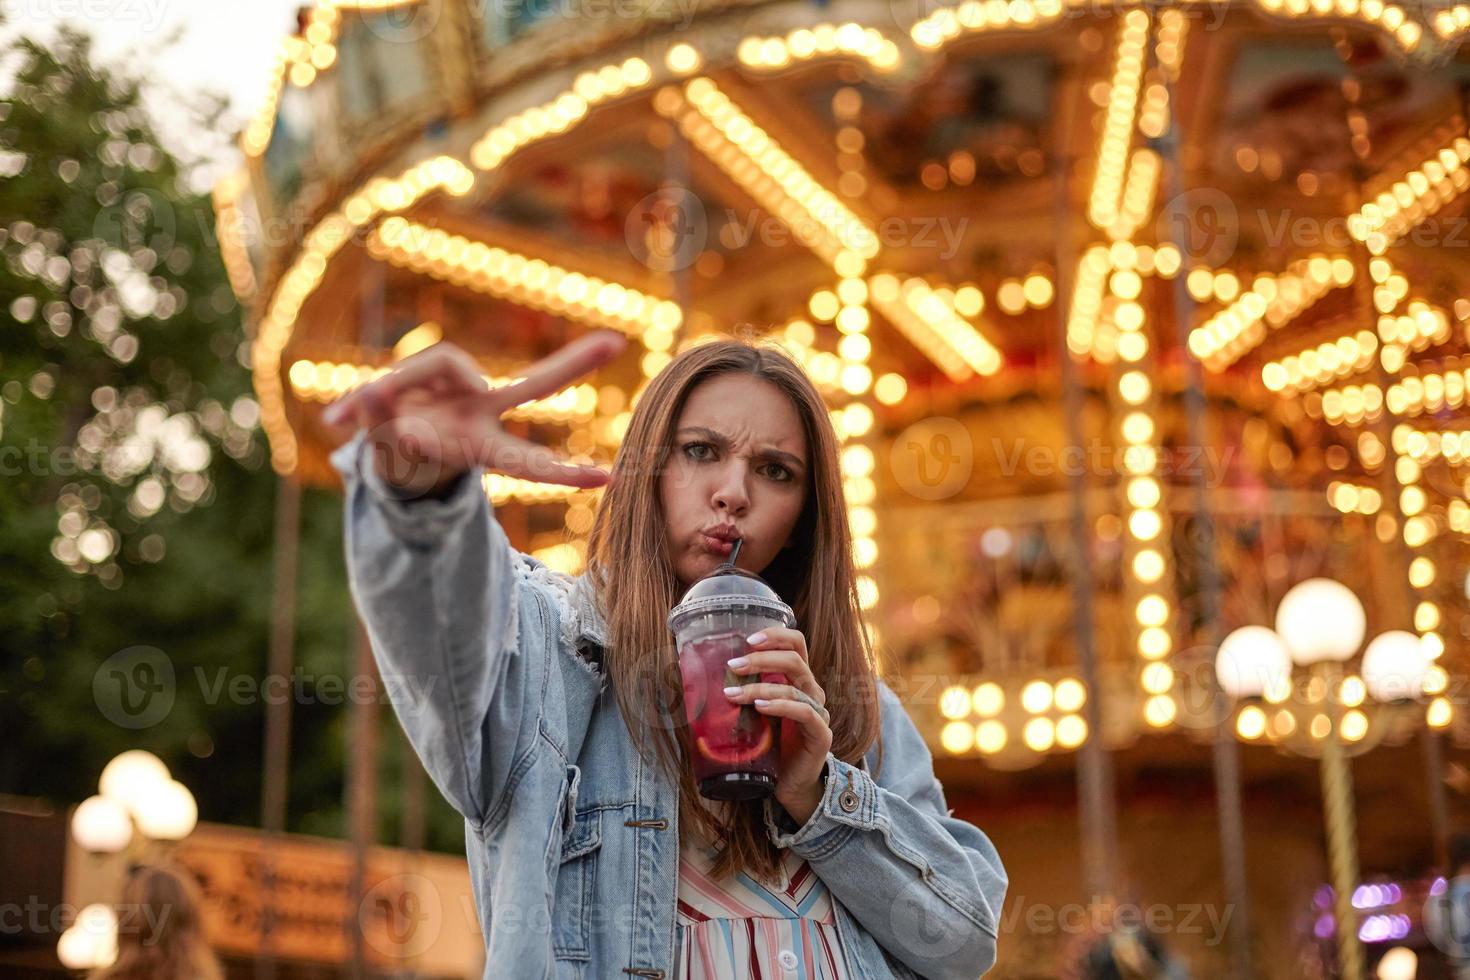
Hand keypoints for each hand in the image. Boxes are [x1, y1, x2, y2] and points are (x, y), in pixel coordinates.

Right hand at [321, 333, 625, 496]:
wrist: (385, 444)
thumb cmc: (401, 461)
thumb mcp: (391, 462)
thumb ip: (382, 432)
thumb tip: (371, 393)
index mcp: (482, 450)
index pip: (530, 462)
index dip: (565, 473)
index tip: (611, 478)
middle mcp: (484, 414)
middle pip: (536, 384)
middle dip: (575, 362)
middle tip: (616, 342)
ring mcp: (468, 389)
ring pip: (440, 362)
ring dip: (395, 388)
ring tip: (354, 423)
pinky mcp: (443, 371)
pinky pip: (414, 369)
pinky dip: (372, 401)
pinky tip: (341, 420)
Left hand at [723, 626, 830, 824]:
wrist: (789, 784)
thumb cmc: (768, 745)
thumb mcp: (750, 714)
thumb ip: (737, 692)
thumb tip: (691, 678)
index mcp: (797, 679)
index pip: (795, 644)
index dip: (775, 635)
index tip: (748, 638)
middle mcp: (811, 691)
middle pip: (795, 659)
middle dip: (762, 658)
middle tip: (735, 664)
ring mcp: (818, 711)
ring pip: (794, 686)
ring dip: (760, 687)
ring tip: (733, 693)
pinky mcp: (820, 734)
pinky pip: (804, 713)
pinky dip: (781, 706)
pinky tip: (760, 708)